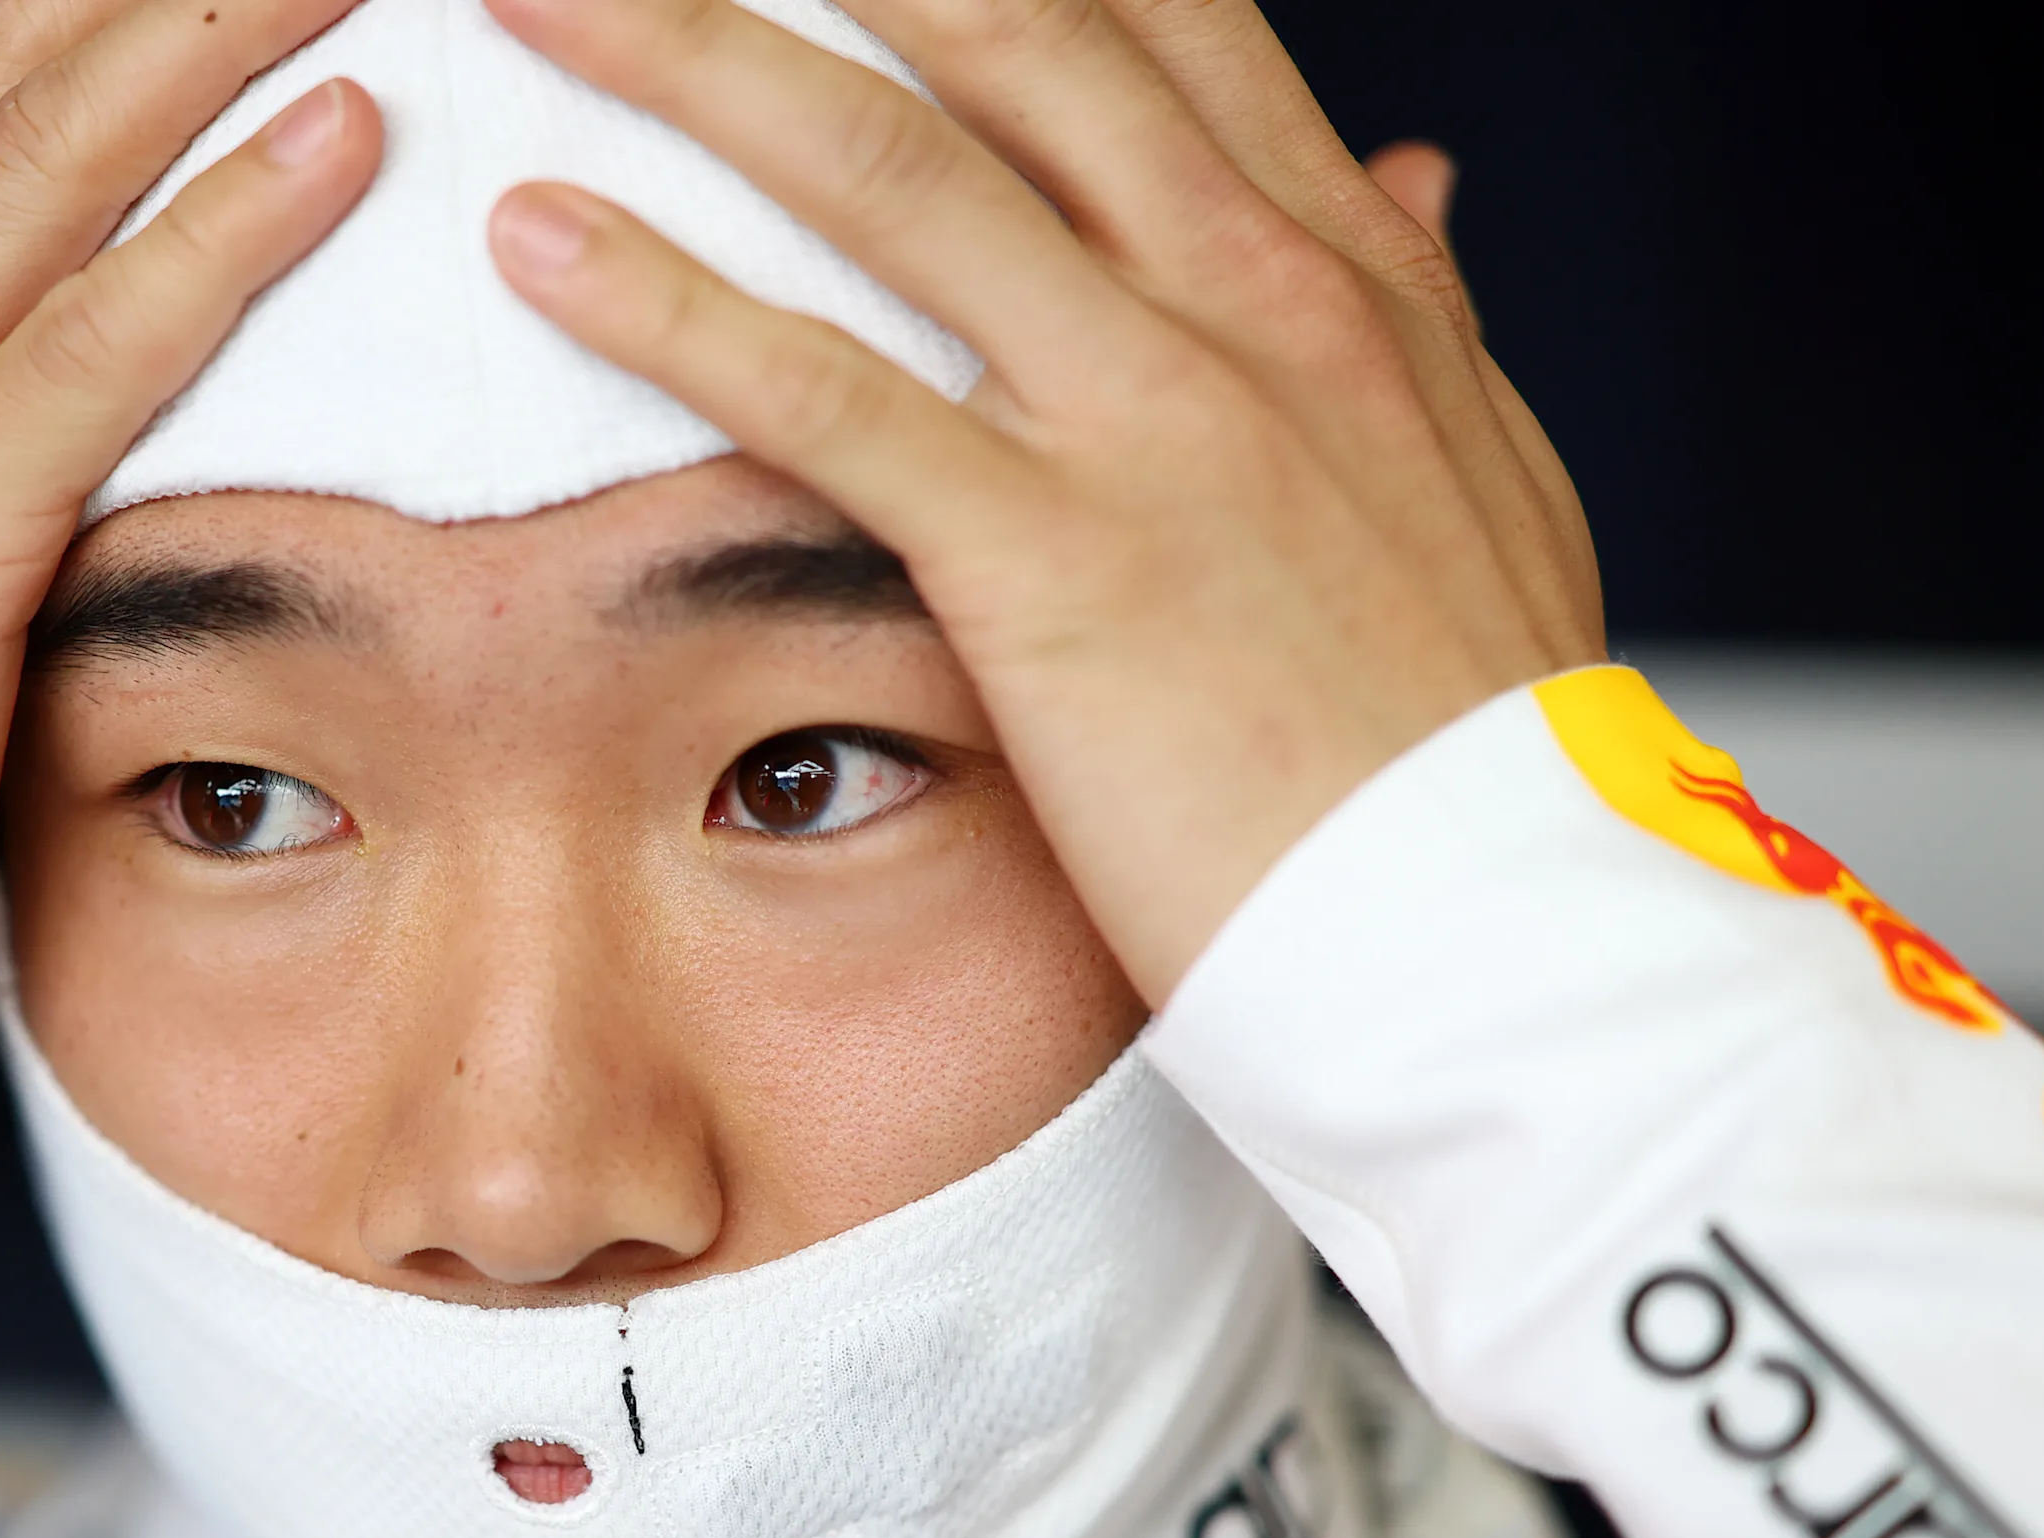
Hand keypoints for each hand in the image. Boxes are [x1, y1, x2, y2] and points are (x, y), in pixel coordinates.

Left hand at [480, 0, 1602, 1001]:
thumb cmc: (1475, 740)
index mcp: (1344, 272)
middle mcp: (1254, 298)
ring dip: (691, 57)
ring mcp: (1156, 417)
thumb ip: (1411, 311)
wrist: (1512, 937)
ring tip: (531, 1)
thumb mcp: (1476, 473)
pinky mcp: (1056, 562)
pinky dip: (664, 302)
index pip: (1162, 22)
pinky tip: (538, 243)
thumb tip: (1412, 179)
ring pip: (892, 170)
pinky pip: (825, 393)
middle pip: (1011, 33)